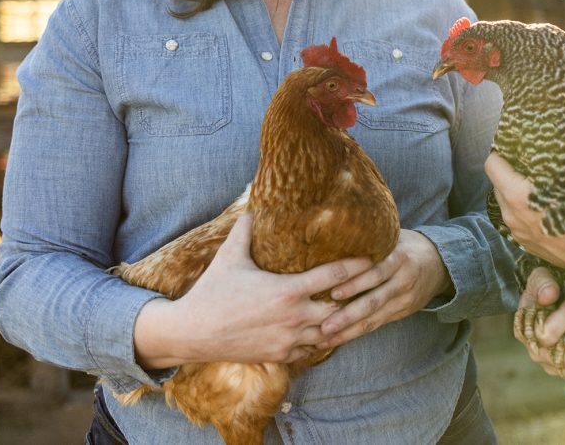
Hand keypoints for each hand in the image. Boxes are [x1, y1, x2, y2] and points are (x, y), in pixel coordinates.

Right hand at [133, 213, 373, 367]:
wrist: (192, 332)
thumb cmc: (212, 291)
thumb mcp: (229, 256)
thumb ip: (245, 230)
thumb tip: (252, 207)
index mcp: (288, 290)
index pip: (335, 275)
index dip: (357, 266)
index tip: (372, 258)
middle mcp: (295, 317)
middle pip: (340, 308)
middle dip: (351, 298)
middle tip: (363, 286)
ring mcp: (289, 340)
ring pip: (329, 333)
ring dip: (337, 321)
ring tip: (346, 309)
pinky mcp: (281, 356)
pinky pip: (311, 350)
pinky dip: (319, 340)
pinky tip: (321, 330)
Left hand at [317, 229, 452, 346]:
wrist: (441, 263)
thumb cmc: (406, 245)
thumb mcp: (394, 237)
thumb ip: (371, 241)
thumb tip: (334, 235)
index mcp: (399, 258)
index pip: (376, 272)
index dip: (356, 282)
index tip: (333, 291)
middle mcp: (403, 281)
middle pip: (374, 300)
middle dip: (348, 315)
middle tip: (325, 326)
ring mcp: (404, 300)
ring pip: (374, 318)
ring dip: (349, 330)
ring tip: (326, 338)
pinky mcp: (402, 312)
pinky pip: (377, 324)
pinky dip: (357, 332)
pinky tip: (339, 339)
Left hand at [485, 152, 564, 275]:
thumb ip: (547, 164)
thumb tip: (541, 147)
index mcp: (517, 195)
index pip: (492, 165)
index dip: (500, 154)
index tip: (512, 150)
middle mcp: (510, 214)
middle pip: (497, 185)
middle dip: (508, 174)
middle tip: (528, 168)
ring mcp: (516, 231)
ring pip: (506, 204)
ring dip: (515, 194)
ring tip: (536, 190)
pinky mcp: (524, 244)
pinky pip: (516, 220)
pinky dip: (522, 212)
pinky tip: (541, 211)